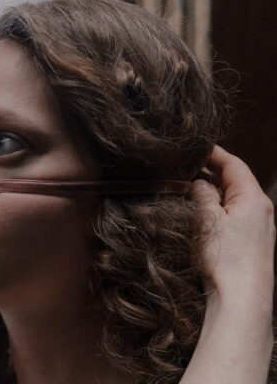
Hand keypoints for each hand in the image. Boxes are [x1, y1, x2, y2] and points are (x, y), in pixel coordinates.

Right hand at [190, 146, 274, 300]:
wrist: (243, 298)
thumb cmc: (226, 260)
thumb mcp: (206, 220)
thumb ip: (201, 195)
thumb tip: (197, 182)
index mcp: (253, 197)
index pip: (234, 164)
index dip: (213, 154)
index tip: (195, 148)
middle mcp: (261, 209)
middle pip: (235, 181)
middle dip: (210, 173)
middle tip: (183, 169)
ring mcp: (260, 227)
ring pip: (234, 200)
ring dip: (212, 194)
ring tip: (186, 193)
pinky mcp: (253, 243)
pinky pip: (235, 217)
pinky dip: (218, 211)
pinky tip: (201, 218)